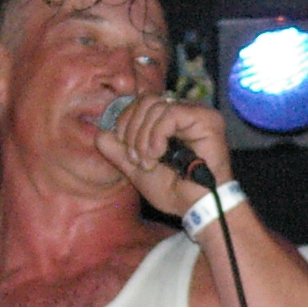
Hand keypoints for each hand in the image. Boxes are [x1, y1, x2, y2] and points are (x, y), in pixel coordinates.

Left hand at [97, 92, 233, 222]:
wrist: (194, 206)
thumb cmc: (173, 190)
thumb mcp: (137, 169)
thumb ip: (119, 152)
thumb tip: (100, 134)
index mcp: (170, 119)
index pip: (141, 102)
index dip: (126, 123)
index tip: (128, 153)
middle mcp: (185, 111)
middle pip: (146, 100)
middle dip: (132, 131)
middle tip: (137, 159)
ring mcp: (197, 113)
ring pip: (155, 106)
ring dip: (143, 137)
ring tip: (149, 161)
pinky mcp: (207, 118)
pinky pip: (171, 114)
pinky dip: (157, 134)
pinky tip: (159, 153)